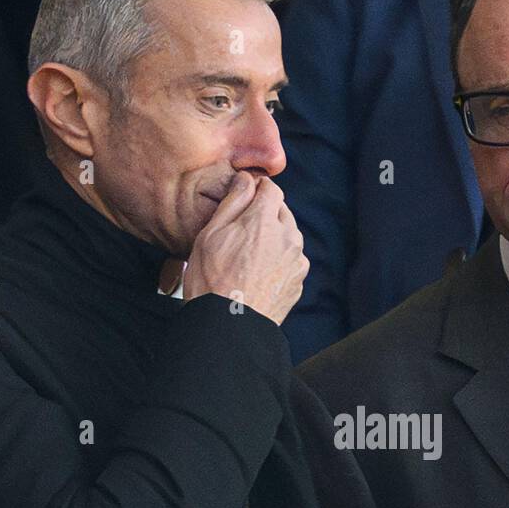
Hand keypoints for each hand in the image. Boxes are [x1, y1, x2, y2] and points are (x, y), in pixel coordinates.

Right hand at [181, 173, 308, 325]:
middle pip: (282, 212)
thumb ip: (232, 202)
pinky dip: (279, 260)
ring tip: (248, 255)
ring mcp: (296, 261)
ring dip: (274, 238)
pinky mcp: (298, 281)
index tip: (246, 197)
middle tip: (241, 231)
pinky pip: (291, 260)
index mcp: (264, 220)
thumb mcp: (210, 235)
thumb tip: (246, 179)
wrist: (229, 328)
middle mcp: (287, 237)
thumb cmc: (212, 281)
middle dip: (265, 215)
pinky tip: (259, 273)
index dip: (257, 190)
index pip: (271, 189)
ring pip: (289, 237)